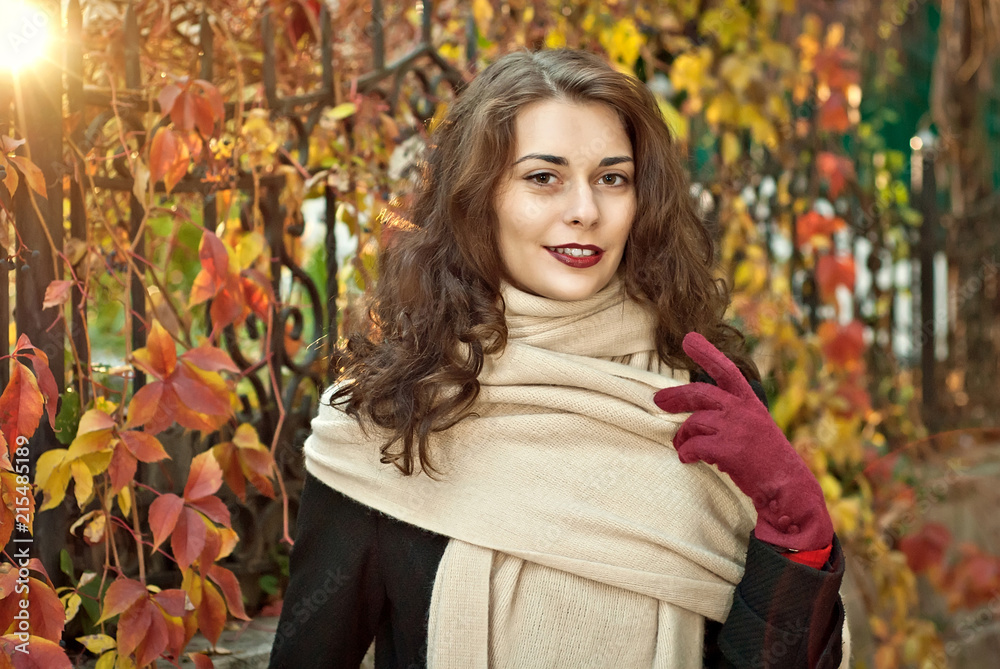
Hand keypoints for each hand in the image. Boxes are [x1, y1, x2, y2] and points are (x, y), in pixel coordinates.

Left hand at [652, 332, 832, 551]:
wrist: (788, 488)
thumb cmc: (767, 461)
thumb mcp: (755, 428)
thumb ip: (731, 416)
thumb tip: (696, 415)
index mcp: (750, 403)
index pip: (726, 370)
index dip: (706, 353)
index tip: (689, 339)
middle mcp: (742, 410)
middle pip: (700, 393)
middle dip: (675, 396)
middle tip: (658, 401)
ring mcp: (736, 428)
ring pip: (694, 423)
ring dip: (682, 436)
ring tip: (682, 447)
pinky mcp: (729, 449)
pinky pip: (694, 447)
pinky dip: (686, 453)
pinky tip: (688, 459)